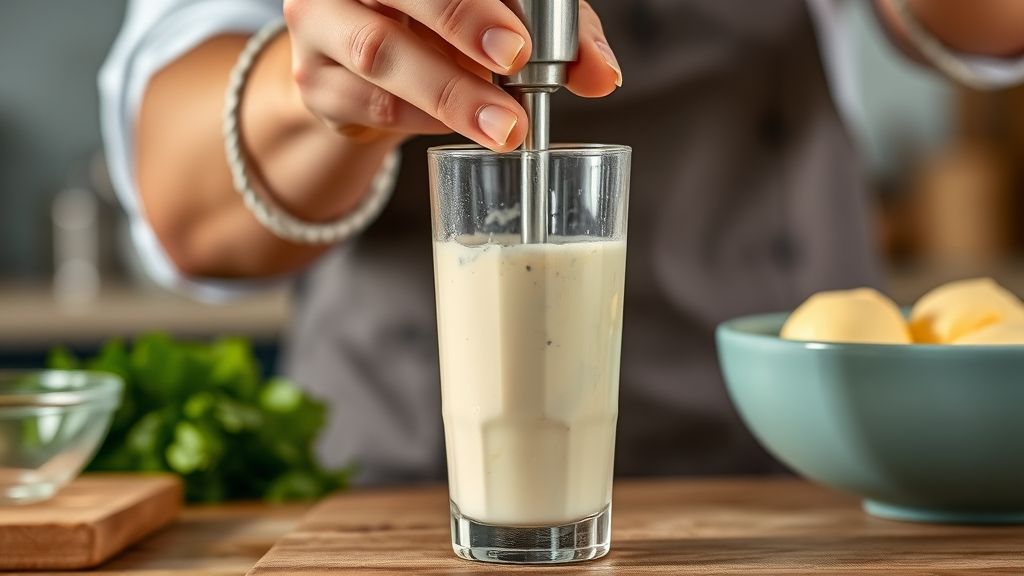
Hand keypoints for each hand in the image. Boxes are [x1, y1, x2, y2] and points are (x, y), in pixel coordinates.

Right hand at [283, 0, 621, 150]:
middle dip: (460, 22)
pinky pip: (370, 104)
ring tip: (504, 126)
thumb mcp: (504, 15)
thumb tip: (602, 77)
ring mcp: (320, 23)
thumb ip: (559, 33)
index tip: (521, 36)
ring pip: (380, 52)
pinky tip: (457, 127)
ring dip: (449, 93)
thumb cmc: (444, 26)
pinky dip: (422, 118)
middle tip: (516, 61)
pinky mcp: (315, 81)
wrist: (363, 66)